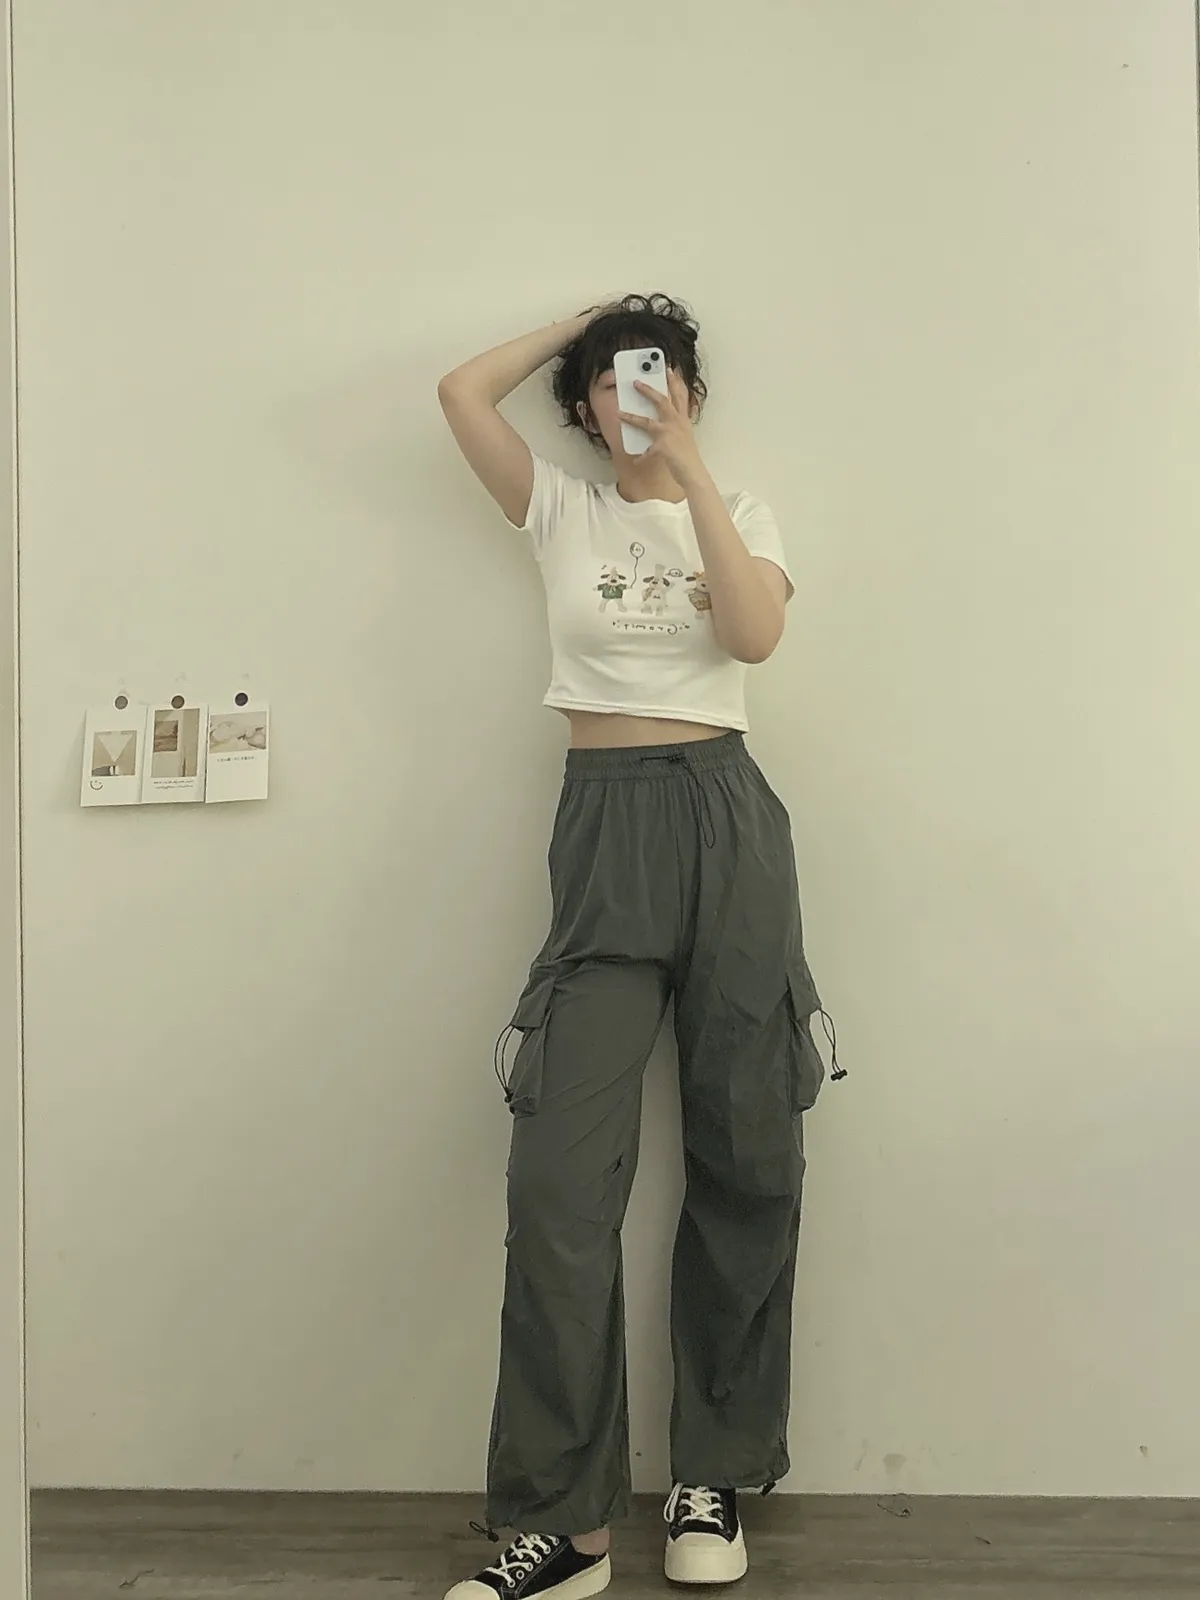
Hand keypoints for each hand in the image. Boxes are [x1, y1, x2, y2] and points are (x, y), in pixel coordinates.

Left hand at [619, 367, 705, 485]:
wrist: (694, 473)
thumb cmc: (689, 456)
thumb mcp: (686, 436)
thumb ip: (679, 424)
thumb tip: (671, 417)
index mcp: (683, 420)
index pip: (680, 396)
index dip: (675, 382)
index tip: (670, 369)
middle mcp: (677, 423)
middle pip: (662, 401)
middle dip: (648, 390)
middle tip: (635, 381)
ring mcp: (670, 434)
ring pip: (648, 422)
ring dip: (632, 417)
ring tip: (619, 413)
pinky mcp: (663, 447)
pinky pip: (647, 451)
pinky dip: (641, 456)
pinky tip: (635, 460)